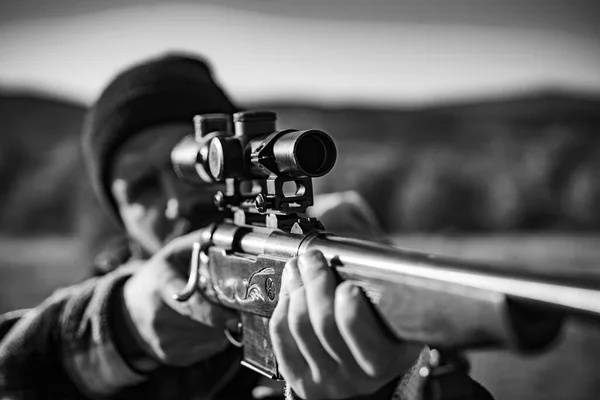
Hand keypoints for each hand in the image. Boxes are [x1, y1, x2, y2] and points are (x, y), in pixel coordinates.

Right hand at [122, 230, 238, 366]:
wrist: (127, 310)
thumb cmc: (158, 277)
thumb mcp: (175, 252)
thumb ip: (202, 242)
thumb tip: (232, 234)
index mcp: (162, 284)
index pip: (189, 303)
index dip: (213, 313)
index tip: (234, 318)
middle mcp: (159, 316)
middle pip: (205, 322)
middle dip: (223, 314)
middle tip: (228, 303)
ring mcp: (163, 339)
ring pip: (209, 338)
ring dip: (219, 327)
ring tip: (210, 311)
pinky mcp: (170, 356)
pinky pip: (205, 350)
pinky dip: (212, 339)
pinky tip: (202, 325)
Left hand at [269, 250, 421, 398]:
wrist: (367, 366)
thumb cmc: (383, 329)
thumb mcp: (396, 315)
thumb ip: (382, 293)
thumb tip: (349, 260)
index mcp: (387, 359)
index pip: (363, 336)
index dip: (351, 310)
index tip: (348, 285)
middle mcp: (357, 377)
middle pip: (324, 324)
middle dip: (315, 283)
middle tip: (312, 258)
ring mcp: (326, 380)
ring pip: (300, 326)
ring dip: (295, 288)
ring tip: (298, 267)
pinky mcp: (301, 380)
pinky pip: (282, 337)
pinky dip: (283, 307)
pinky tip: (289, 290)